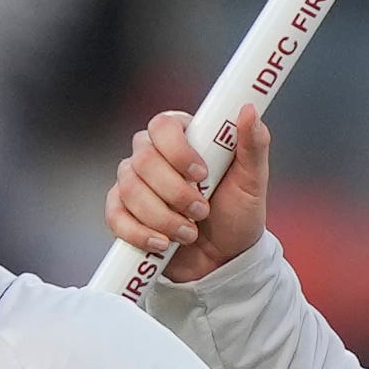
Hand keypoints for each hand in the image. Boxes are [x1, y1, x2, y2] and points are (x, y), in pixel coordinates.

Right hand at [105, 105, 270, 283]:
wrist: (224, 259)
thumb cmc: (237, 214)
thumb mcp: (252, 182)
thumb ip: (253, 145)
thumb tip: (248, 109)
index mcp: (183, 137)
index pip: (163, 125)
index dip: (178, 150)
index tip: (202, 175)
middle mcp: (153, 154)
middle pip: (143, 159)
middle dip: (175, 192)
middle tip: (202, 211)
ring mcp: (134, 183)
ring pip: (129, 189)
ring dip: (162, 216)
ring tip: (189, 233)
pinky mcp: (122, 212)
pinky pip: (115, 216)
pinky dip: (140, 233)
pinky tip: (163, 243)